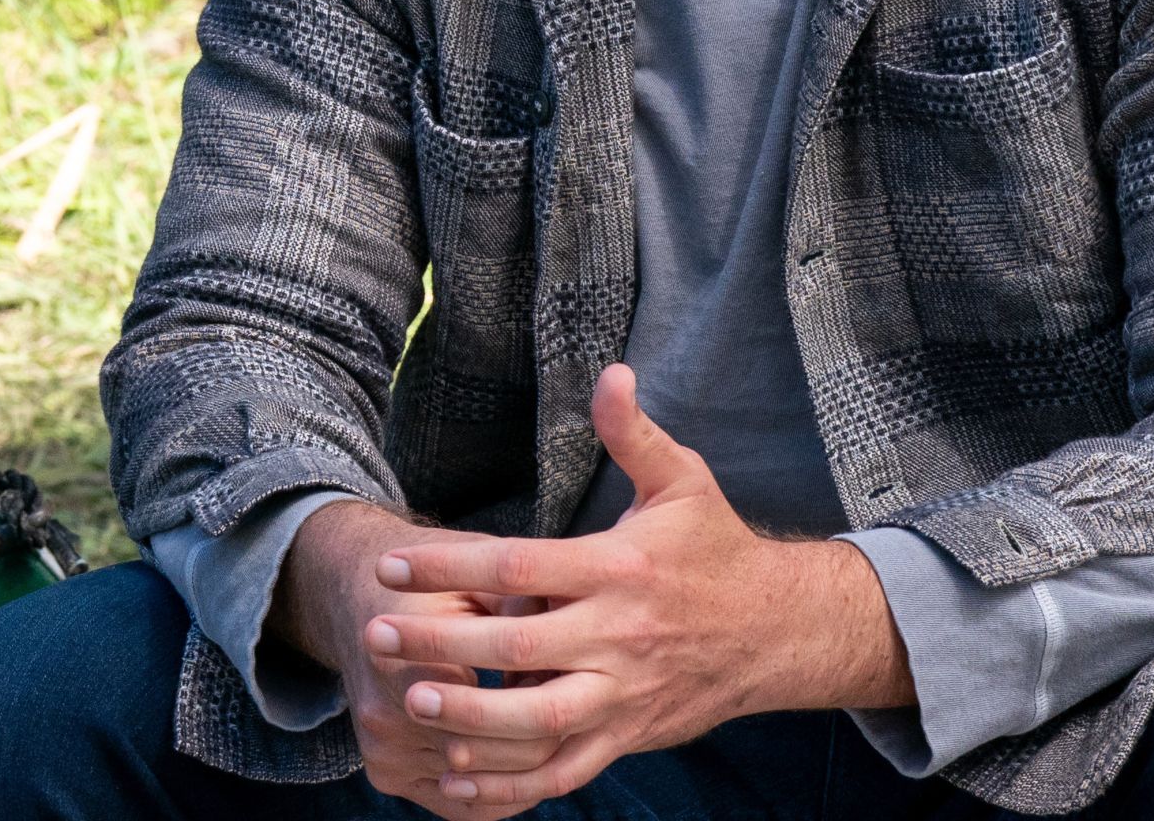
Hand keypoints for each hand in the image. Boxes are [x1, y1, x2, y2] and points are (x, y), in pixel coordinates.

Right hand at [272, 502, 557, 819]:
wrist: (358, 603)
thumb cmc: (431, 586)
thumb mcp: (477, 577)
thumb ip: (526, 608)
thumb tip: (578, 650)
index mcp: (403, 654)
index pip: (512, 706)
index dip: (555, 686)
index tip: (569, 663)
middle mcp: (385, 712)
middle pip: (506, 754)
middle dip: (548, 727)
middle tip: (568, 693)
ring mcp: (383, 750)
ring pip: (488, 784)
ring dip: (523, 755)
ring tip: (540, 713)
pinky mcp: (385, 774)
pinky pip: (464, 806)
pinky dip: (499, 788)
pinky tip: (520, 753)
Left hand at [365, 366, 914, 809]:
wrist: (779, 631)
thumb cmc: (716, 549)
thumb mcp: (683, 481)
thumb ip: (636, 434)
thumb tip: (612, 373)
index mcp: (619, 567)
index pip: (520, 565)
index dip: (451, 566)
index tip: (392, 565)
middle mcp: (619, 634)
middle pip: (516, 644)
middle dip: (440, 641)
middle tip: (374, 634)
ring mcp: (624, 693)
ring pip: (539, 719)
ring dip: (470, 717)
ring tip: (410, 704)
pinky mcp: (628, 734)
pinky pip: (564, 769)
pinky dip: (512, 782)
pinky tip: (458, 776)